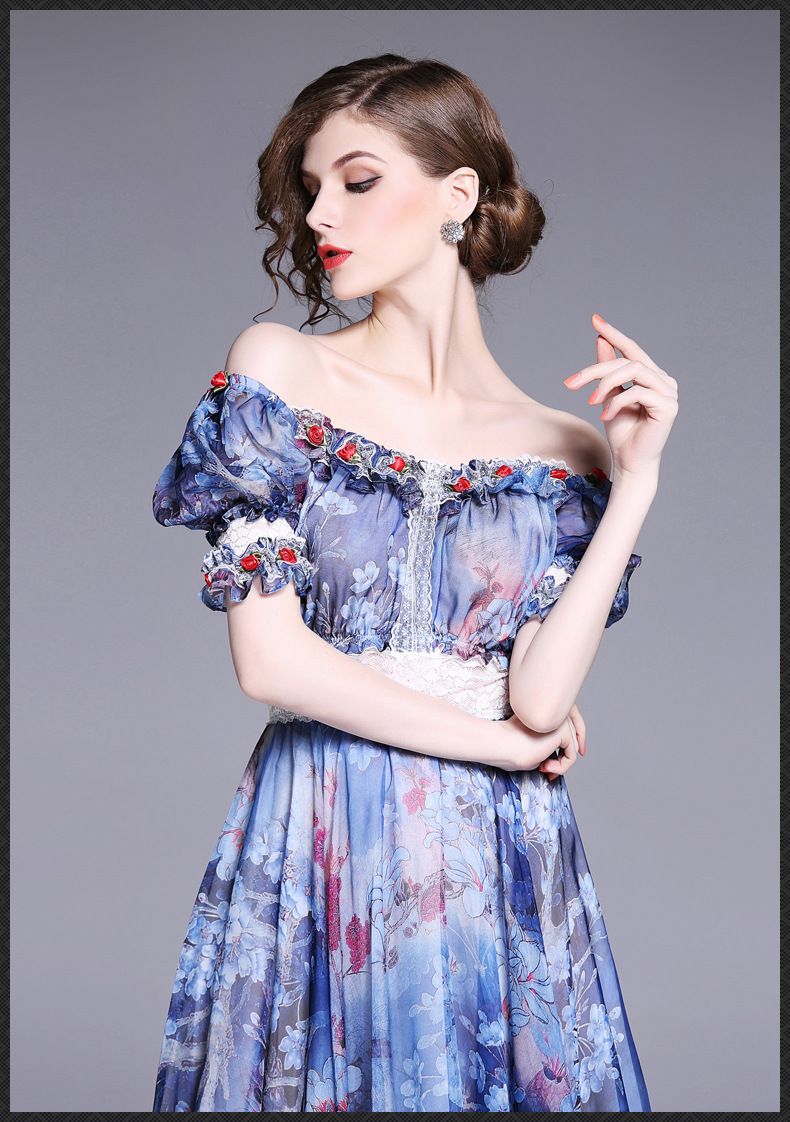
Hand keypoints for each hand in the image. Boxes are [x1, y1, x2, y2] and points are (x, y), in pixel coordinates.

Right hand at [495, 703, 585, 775]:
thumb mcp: (533, 745)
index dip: (559, 753)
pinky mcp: (563, 730)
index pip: (562, 734)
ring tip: (543, 769)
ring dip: (560, 765)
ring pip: (572, 749)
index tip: (546, 768)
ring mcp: (560, 720)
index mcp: (547, 712)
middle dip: (561, 760)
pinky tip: (545, 767)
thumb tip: (561, 758)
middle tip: (545, 771)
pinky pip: (572, 756)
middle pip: (570, 741)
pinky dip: (561, 768)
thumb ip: (548, 746)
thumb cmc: (510, 747)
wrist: (501, 744)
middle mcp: (555, 712)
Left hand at [564, 314, 677, 479]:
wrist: (629, 462)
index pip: (632, 349)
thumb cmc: (621, 432)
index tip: (595, 320)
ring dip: (605, 383)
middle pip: (628, 361)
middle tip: (571, 383)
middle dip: (596, 370)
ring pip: (634, 370)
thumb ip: (607, 370)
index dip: (614, 334)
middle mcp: (664, 380)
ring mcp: (669, 392)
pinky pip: (638, 392)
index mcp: (652, 376)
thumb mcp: (608, 396)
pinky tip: (606, 415)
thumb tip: (601, 339)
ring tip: (591, 402)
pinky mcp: (669, 406)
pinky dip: (617, 402)